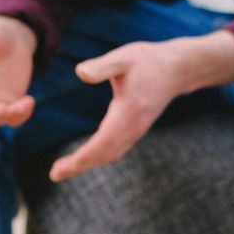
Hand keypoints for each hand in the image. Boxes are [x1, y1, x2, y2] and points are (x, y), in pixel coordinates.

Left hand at [49, 31, 233, 181]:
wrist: (178, 68)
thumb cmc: (147, 61)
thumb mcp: (123, 58)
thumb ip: (101, 66)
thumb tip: (80, 72)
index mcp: (127, 112)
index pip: (102, 142)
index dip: (81, 158)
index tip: (61, 169)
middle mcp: (133, 126)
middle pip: (105, 154)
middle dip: (80, 165)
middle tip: (55, 174)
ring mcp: (137, 129)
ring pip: (112, 154)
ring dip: (89, 163)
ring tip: (64, 169)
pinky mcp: (137, 128)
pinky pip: (117, 148)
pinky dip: (100, 156)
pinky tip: (86, 156)